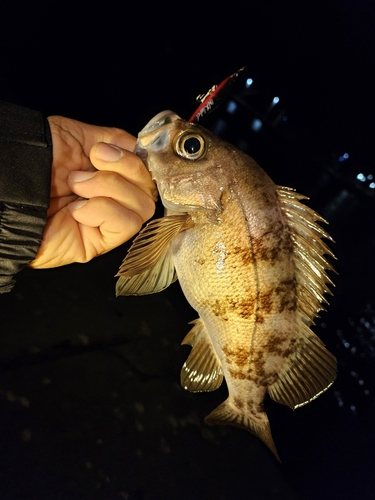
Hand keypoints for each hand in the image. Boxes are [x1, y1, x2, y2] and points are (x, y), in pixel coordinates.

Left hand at [30, 116, 156, 267]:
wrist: (8, 186)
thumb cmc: (33, 161)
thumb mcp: (76, 135)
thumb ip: (112, 138)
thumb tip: (137, 145)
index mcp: (111, 174)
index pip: (146, 170)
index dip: (136, 158)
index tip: (106, 150)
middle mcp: (114, 199)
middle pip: (149, 189)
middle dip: (123, 170)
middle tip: (91, 164)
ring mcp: (108, 222)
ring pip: (143, 207)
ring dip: (109, 189)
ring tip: (77, 186)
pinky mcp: (100, 243)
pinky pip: (126, 225)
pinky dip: (103, 210)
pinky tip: (76, 209)